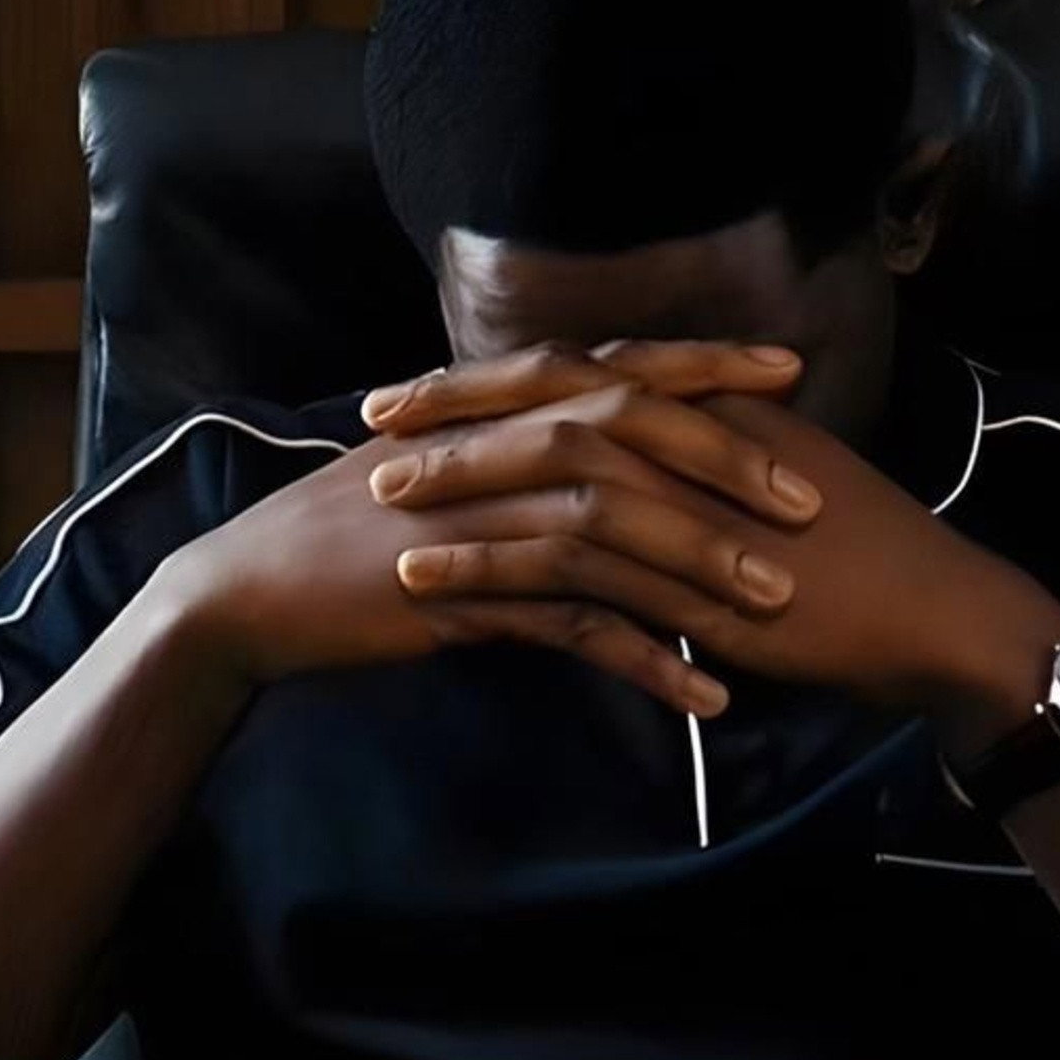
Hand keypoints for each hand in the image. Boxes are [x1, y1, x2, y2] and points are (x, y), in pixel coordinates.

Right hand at [163, 342, 823, 722]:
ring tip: (779, 608)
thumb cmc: (353, 527)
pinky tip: (702, 695)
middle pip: (628, 433)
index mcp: (497, 406)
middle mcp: (492, 443)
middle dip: (726, 461)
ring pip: (611, 529)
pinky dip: (643, 659)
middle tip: (810, 501)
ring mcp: (476, 517)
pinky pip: (570, 624)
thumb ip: (521, 443)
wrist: (250, 589)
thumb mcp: (447, 465)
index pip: (618, 366)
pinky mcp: (460, 593)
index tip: (790, 368)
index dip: (705, 363)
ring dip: (700, 569)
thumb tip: (606, 434)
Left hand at [371, 355, 1059, 722]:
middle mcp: (693, 438)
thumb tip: (646, 451)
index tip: (420, 384)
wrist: (935, 611)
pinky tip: (430, 586)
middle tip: (374, 421)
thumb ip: (709, 458)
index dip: (495, 375)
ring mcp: (690, 504)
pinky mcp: (687, 578)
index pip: (582, 372)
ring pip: (549, 478)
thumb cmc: (865, 556)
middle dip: (457, 409)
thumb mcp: (778, 482)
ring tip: (382, 502)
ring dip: (459, 489)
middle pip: (553, 402)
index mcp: (708, 407)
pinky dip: (490, 571)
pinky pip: (568, 566)